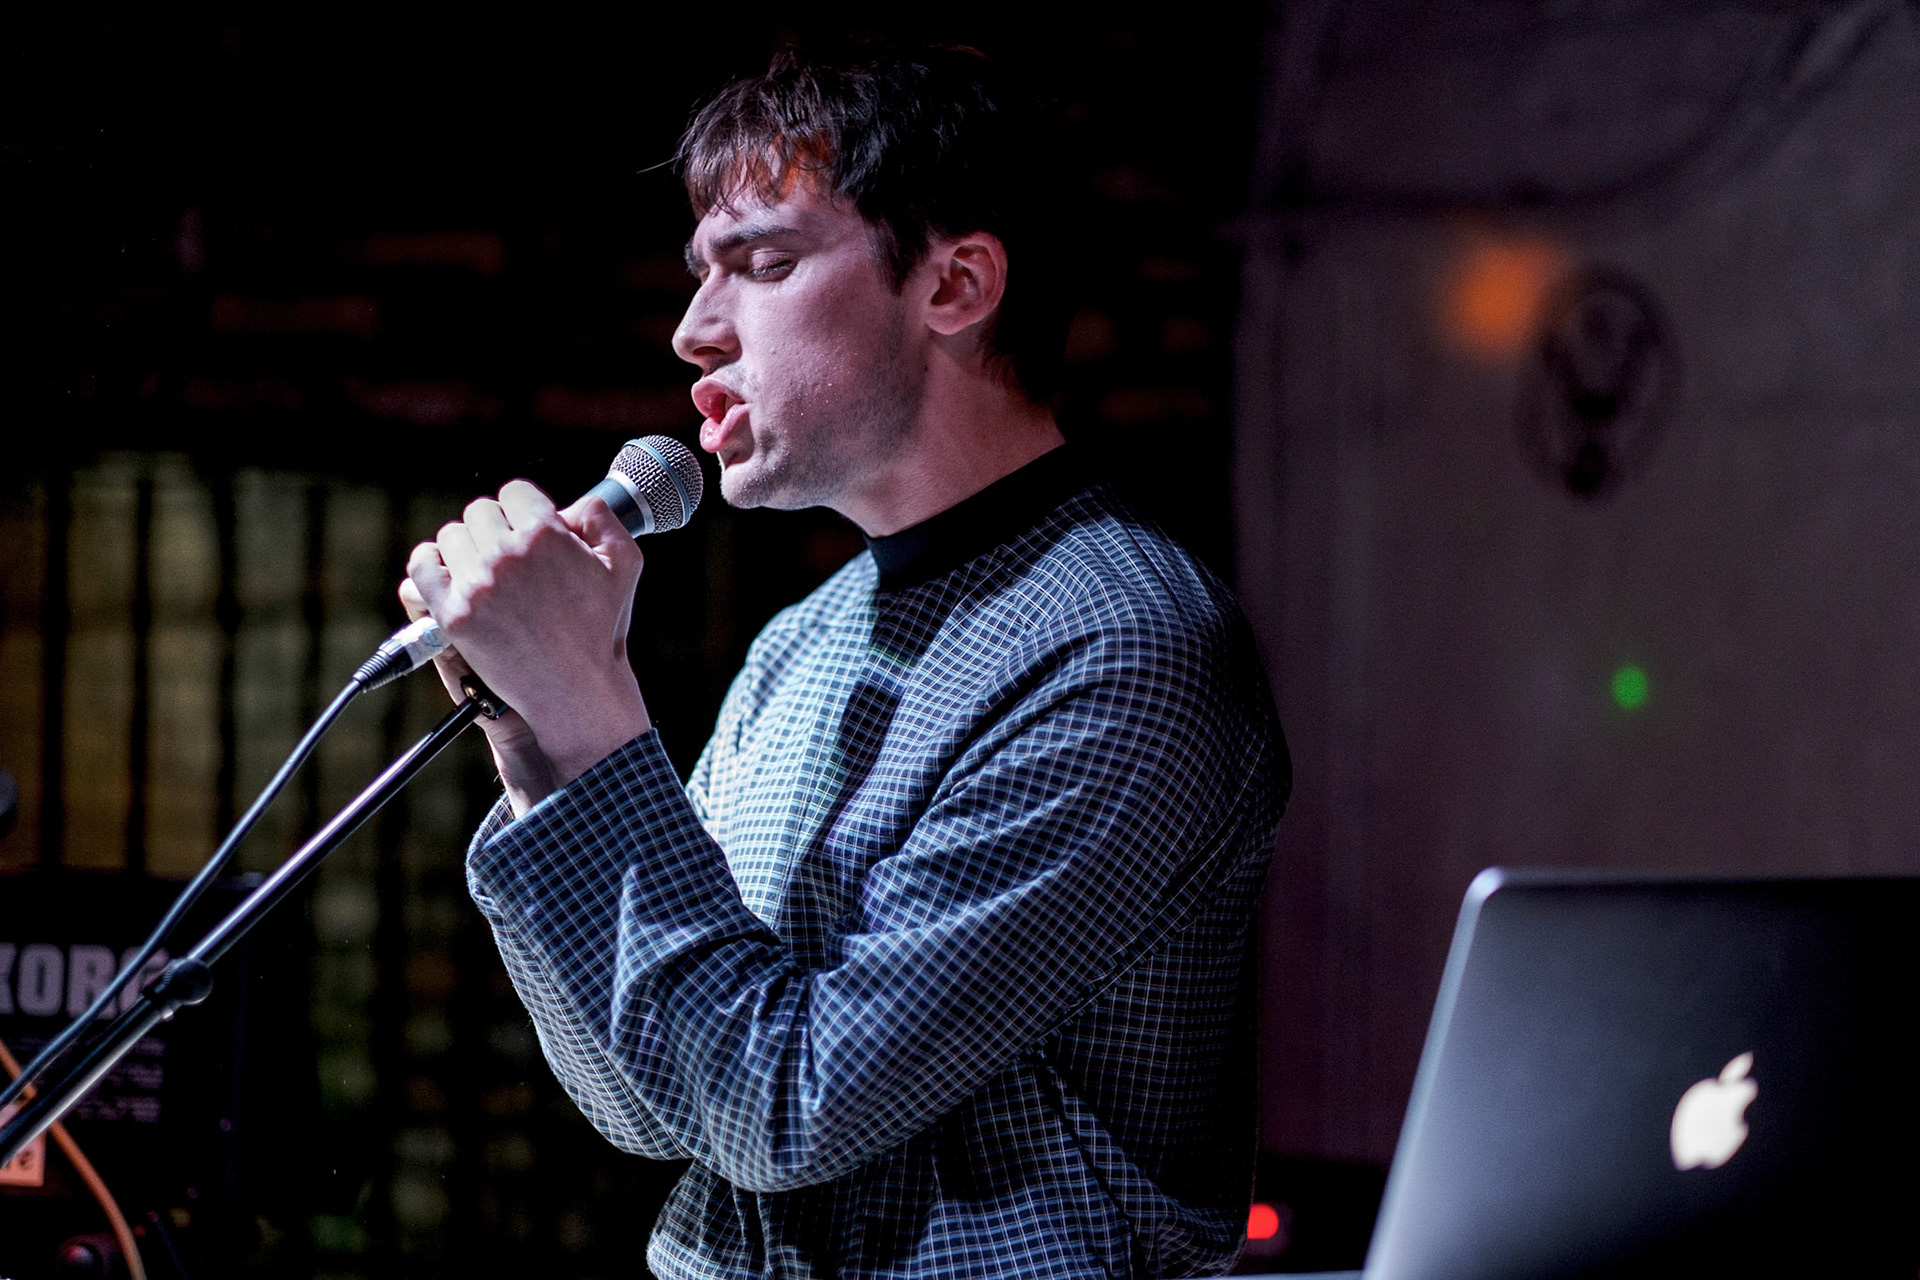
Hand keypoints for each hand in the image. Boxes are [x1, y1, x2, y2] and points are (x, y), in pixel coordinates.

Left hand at [403, 480, 651, 808]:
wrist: (577, 691)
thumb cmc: (602, 628)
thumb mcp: (625, 563)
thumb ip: (601, 516)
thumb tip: (567, 503)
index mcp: (545, 535)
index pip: (515, 493)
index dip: (525, 511)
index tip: (529, 532)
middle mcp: (506, 555)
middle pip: (480, 512)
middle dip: (496, 530)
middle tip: (509, 557)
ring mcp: (476, 586)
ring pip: (449, 537)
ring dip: (464, 549)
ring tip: (483, 571)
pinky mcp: (453, 616)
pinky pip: (421, 569)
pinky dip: (429, 567)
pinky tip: (447, 576)